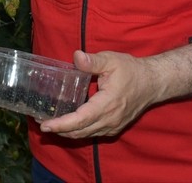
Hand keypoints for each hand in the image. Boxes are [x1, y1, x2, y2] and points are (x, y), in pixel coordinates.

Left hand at [39, 50, 156, 139]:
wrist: (152, 83)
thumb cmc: (132, 70)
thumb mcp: (111, 60)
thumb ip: (93, 61)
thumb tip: (76, 56)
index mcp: (107, 104)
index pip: (80, 120)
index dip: (60, 124)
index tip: (44, 125)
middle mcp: (109, 120)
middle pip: (79, 131)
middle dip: (58, 129)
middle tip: (39, 122)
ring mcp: (112, 126)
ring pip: (85, 135)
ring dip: (67, 132)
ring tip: (49, 123)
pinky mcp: (114, 128)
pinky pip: (92, 133)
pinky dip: (78, 131)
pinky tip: (68, 123)